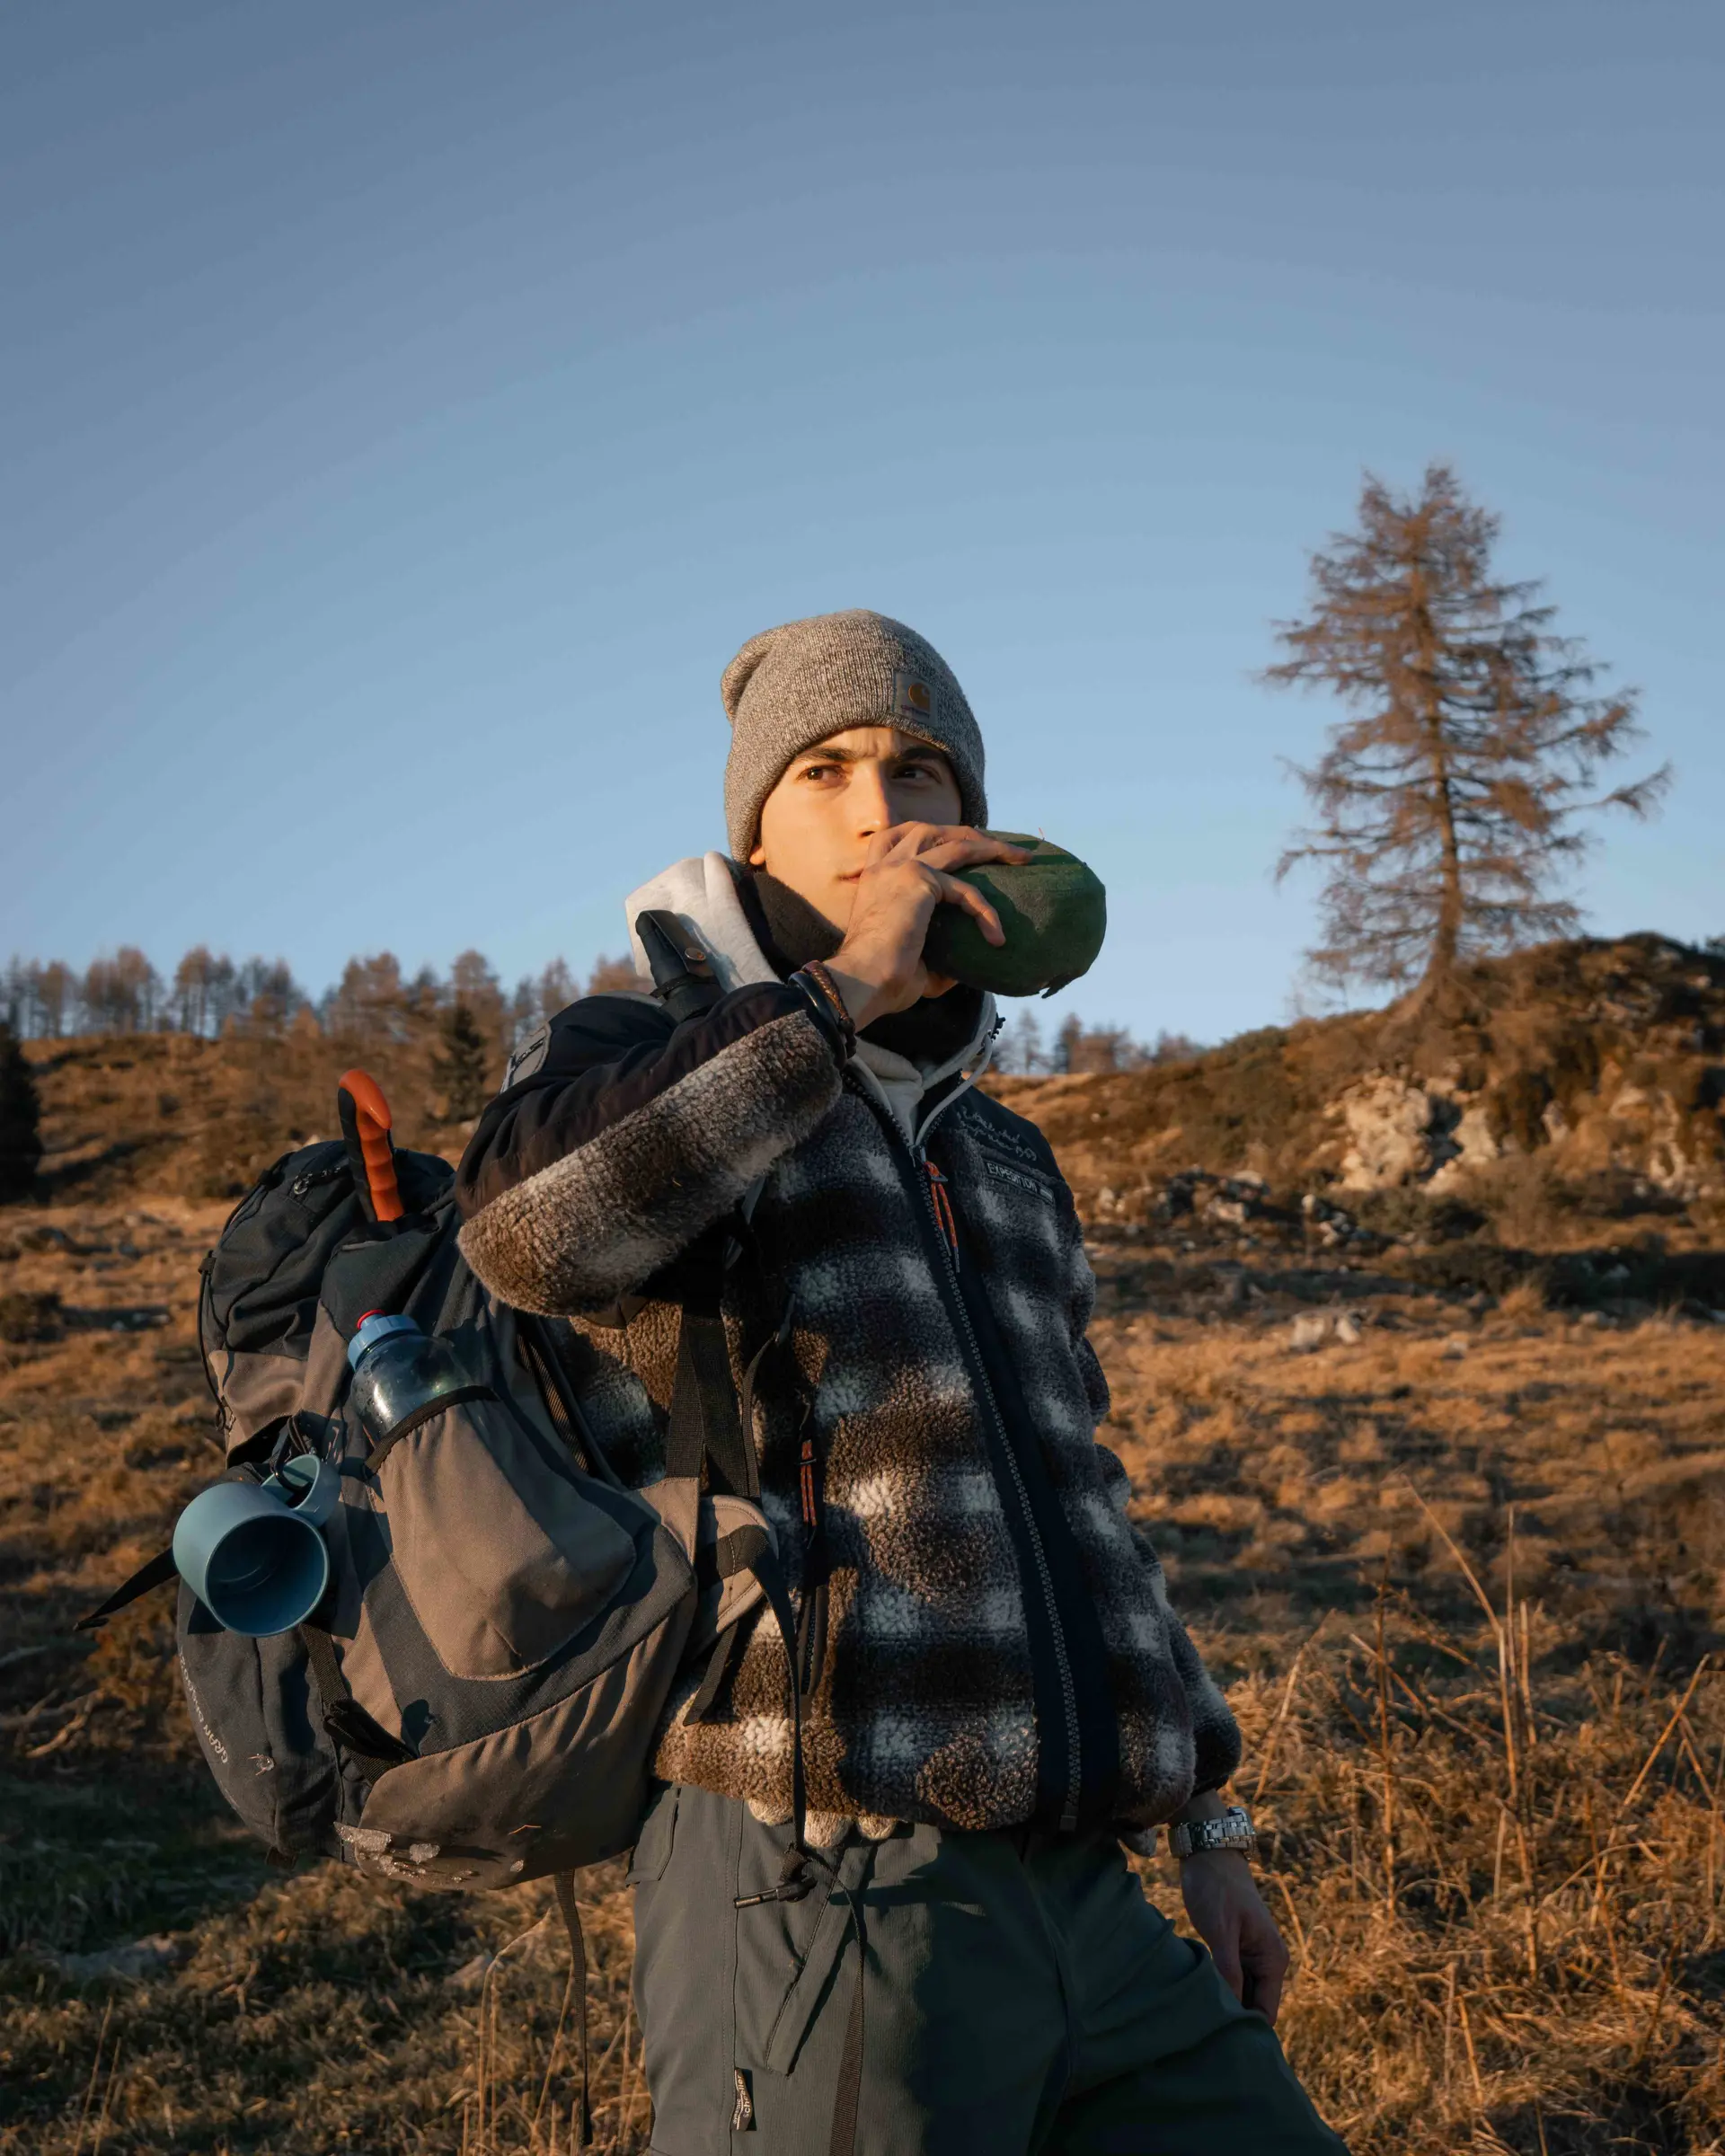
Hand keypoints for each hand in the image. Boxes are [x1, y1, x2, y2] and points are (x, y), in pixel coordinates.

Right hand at [823, 825, 1027, 1029]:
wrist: (862, 982)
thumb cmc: (881, 981)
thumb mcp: (914, 957)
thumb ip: (938, 951)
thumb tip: (966, 963)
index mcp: (874, 881)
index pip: (898, 838)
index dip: (931, 835)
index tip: (960, 844)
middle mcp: (884, 868)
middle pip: (930, 830)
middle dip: (968, 834)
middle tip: (1000, 847)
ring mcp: (900, 869)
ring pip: (955, 844)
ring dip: (991, 847)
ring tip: (1021, 859)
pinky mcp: (918, 880)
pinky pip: (965, 890)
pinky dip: (985, 912)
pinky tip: (995, 937)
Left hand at [1178, 1851, 1289, 2024]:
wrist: (1209, 1852)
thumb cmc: (1217, 1887)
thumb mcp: (1221, 1930)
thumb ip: (1230, 1971)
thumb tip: (1233, 2014)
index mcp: (1273, 1960)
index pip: (1265, 2013)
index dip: (1244, 2028)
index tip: (1216, 2039)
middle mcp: (1267, 1963)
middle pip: (1252, 2007)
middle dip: (1231, 2019)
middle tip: (1199, 2031)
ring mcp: (1250, 1957)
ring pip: (1239, 1995)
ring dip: (1221, 2003)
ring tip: (1195, 2015)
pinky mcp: (1234, 1951)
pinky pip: (1229, 1981)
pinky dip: (1216, 1988)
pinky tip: (1195, 1995)